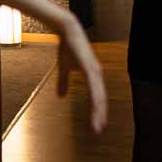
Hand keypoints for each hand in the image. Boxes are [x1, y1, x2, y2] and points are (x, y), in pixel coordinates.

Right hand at [55, 20, 108, 134]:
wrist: (67, 31)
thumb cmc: (67, 47)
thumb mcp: (64, 68)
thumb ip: (64, 82)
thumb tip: (61, 97)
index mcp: (93, 76)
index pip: (97, 97)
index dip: (97, 111)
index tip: (97, 124)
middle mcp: (97, 75)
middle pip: (101, 100)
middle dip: (100, 116)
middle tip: (98, 130)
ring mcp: (96, 73)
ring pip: (100, 98)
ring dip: (99, 113)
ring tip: (98, 126)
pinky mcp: (91, 69)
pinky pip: (95, 89)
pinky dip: (96, 101)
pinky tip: (97, 110)